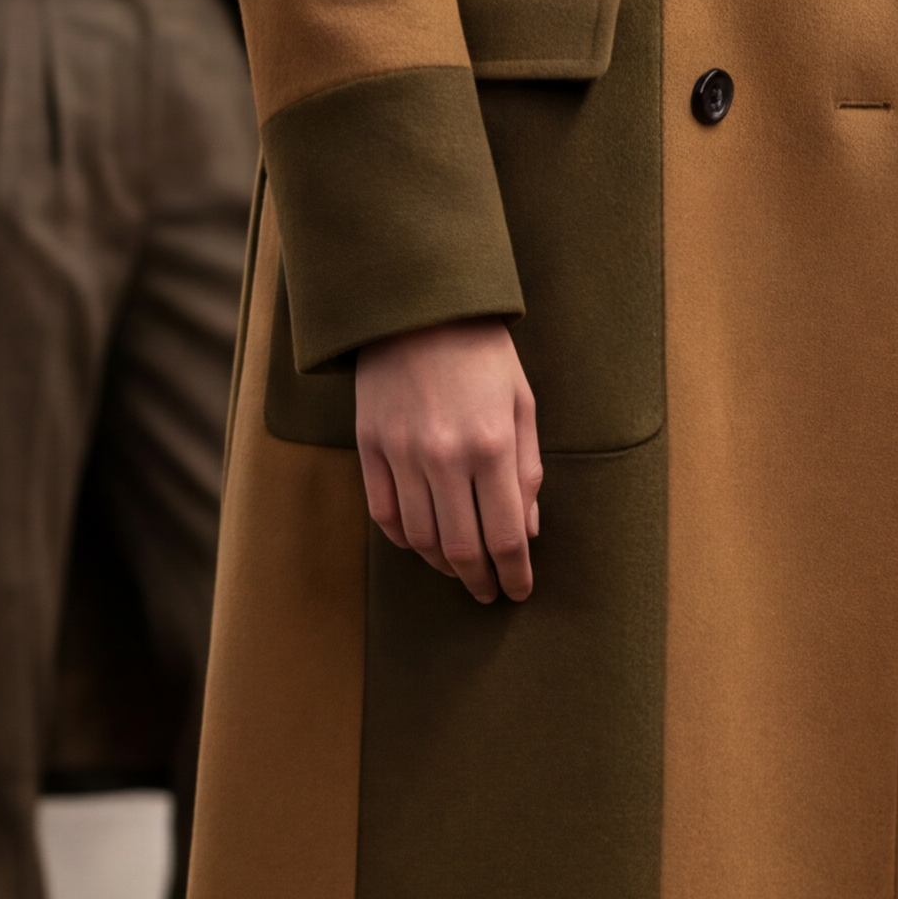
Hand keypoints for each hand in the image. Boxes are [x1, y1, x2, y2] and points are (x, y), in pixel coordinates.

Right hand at [354, 320, 542, 603]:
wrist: (417, 305)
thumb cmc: (481, 352)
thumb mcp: (522, 403)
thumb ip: (527, 471)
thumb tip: (527, 530)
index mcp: (492, 446)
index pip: (504, 536)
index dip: (514, 574)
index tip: (519, 591)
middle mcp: (444, 457)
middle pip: (460, 549)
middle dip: (479, 581)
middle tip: (489, 593)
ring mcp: (401, 453)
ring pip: (419, 538)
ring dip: (442, 565)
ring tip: (459, 570)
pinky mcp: (370, 446)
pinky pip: (384, 513)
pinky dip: (404, 539)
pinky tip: (421, 541)